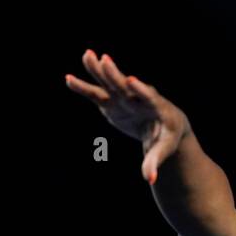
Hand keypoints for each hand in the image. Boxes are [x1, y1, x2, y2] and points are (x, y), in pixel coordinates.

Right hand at [65, 49, 189, 184]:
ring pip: (109, 83)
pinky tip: (68, 79)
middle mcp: (139, 98)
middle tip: (105, 60)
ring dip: (98, 70)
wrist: (163, 125)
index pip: (148, 96)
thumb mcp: (163, 150)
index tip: (131, 80)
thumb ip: (154, 163)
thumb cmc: (167, 138)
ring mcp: (124, 97)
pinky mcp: (112, 102)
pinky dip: (84, 87)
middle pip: (125, 85)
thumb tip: (150, 180)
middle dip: (115, 74)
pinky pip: (96, 93)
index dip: (140, 89)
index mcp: (156, 107)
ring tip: (87, 54)